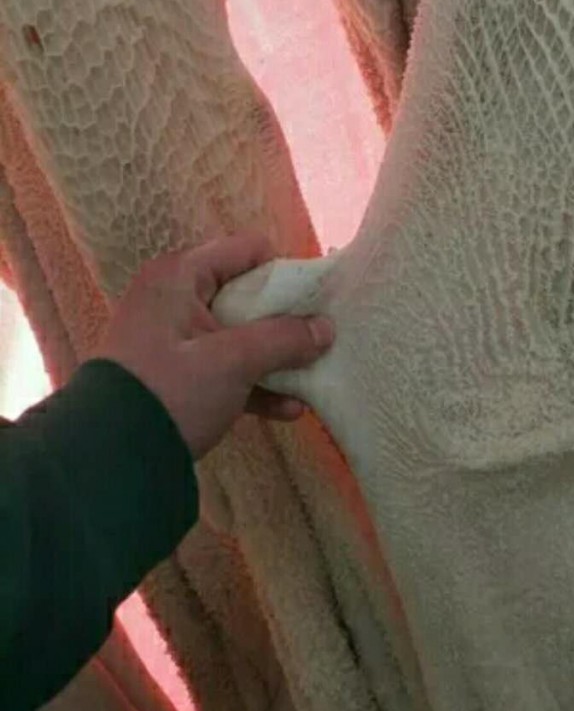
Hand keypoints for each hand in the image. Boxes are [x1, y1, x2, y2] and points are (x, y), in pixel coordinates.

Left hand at [95, 231, 333, 458]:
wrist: (110, 459)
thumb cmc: (171, 391)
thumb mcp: (233, 361)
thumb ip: (284, 339)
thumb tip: (326, 328)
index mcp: (180, 275)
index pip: (247, 250)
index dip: (285, 273)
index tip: (315, 304)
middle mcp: (174, 297)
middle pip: (247, 294)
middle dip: (285, 322)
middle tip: (319, 341)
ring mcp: (173, 338)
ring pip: (238, 335)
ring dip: (275, 359)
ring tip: (311, 380)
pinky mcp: (175, 375)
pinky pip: (224, 367)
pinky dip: (253, 384)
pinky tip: (288, 410)